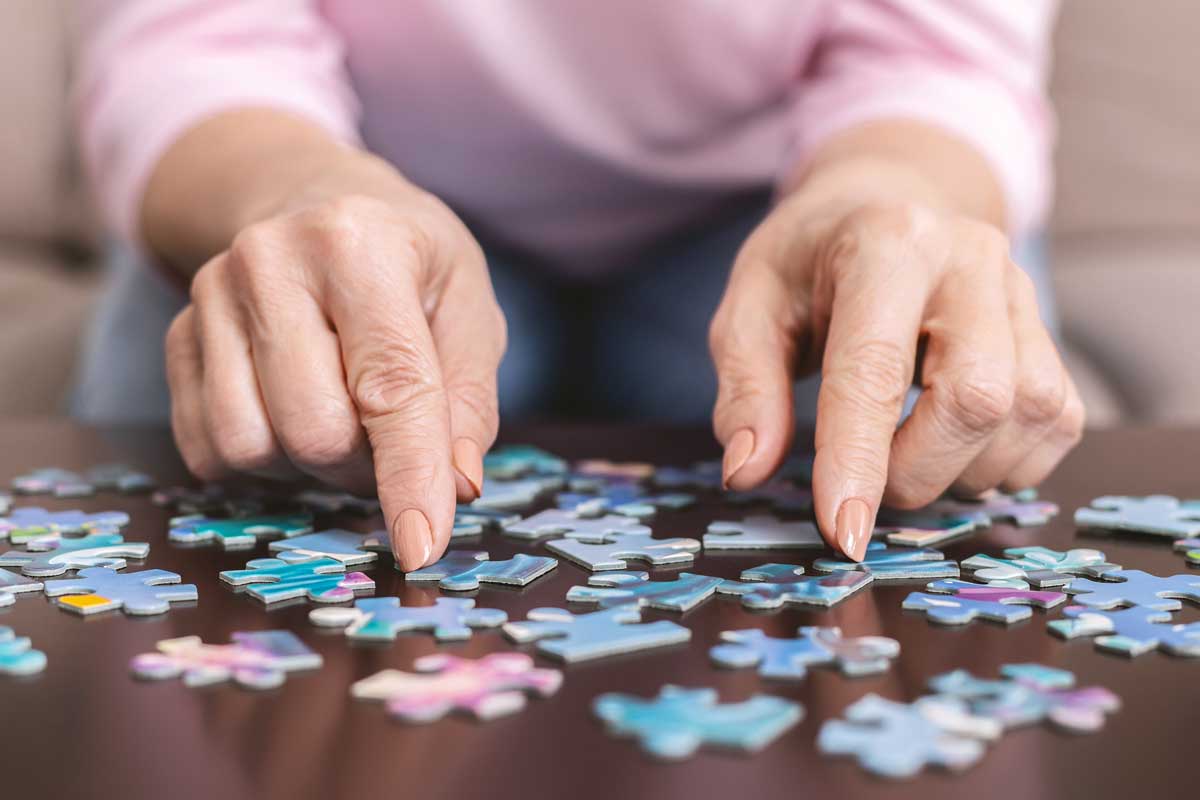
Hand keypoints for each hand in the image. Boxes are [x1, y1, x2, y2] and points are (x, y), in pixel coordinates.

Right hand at [165, 190, 505, 569]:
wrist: (316, 201)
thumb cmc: (409, 263)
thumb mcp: (468, 307)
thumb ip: (469, 399)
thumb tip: (456, 487)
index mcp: (359, 245)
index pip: (389, 386)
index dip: (410, 476)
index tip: (421, 547)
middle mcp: (269, 263)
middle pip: (314, 431)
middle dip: (365, 466)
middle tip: (391, 438)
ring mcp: (210, 298)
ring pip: (253, 448)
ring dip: (311, 467)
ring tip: (343, 418)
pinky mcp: (177, 337)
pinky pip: (208, 450)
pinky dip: (262, 462)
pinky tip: (292, 414)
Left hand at [709, 199, 1083, 559]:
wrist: (882, 200)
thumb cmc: (807, 261)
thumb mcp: (748, 305)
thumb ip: (745, 386)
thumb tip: (747, 472)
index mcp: (886, 244)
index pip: (876, 368)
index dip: (858, 460)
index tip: (842, 533)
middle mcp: (970, 259)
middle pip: (976, 396)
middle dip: (916, 471)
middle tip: (867, 481)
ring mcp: (1021, 292)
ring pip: (1029, 414)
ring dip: (962, 470)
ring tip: (906, 456)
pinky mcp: (1050, 330)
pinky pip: (1058, 420)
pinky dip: (1007, 462)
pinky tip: (953, 449)